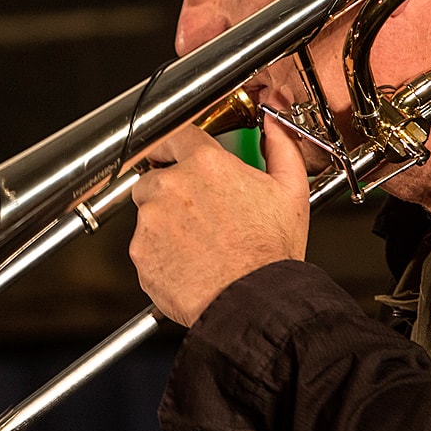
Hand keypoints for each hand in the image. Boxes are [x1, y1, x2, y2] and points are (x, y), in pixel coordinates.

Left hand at [129, 120, 310, 325]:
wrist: (253, 302)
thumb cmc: (271, 253)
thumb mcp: (290, 192)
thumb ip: (280, 148)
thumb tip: (275, 127)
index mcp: (205, 164)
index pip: (175, 137)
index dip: (175, 148)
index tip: (173, 156)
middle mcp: (171, 186)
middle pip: (154, 178)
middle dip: (170, 193)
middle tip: (198, 216)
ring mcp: (151, 220)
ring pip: (147, 215)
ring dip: (164, 225)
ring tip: (198, 245)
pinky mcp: (140, 253)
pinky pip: (144, 248)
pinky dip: (159, 255)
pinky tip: (189, 264)